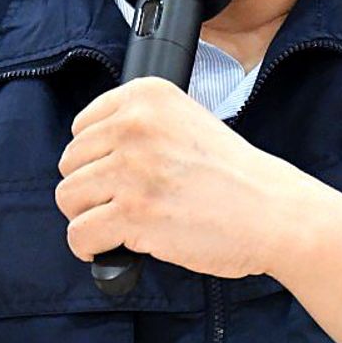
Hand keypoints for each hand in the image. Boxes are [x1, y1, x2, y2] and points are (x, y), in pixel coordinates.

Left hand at [55, 77, 320, 278]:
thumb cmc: (234, 174)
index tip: (119, 173)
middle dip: (91, 188)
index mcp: (147, 95)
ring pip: (68, 197)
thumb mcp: (185, 120)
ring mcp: (132, 169)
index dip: (97, 158)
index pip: (82, 126)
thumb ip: (137, 126)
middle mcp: (135, 125)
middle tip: (124, 202)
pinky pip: (79, 234)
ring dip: (89, 217)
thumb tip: (87, 154)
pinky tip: (112, 247)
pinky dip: (90, 247)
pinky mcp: (133, 213)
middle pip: (70, 163)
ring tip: (120, 223)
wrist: (273, 211)